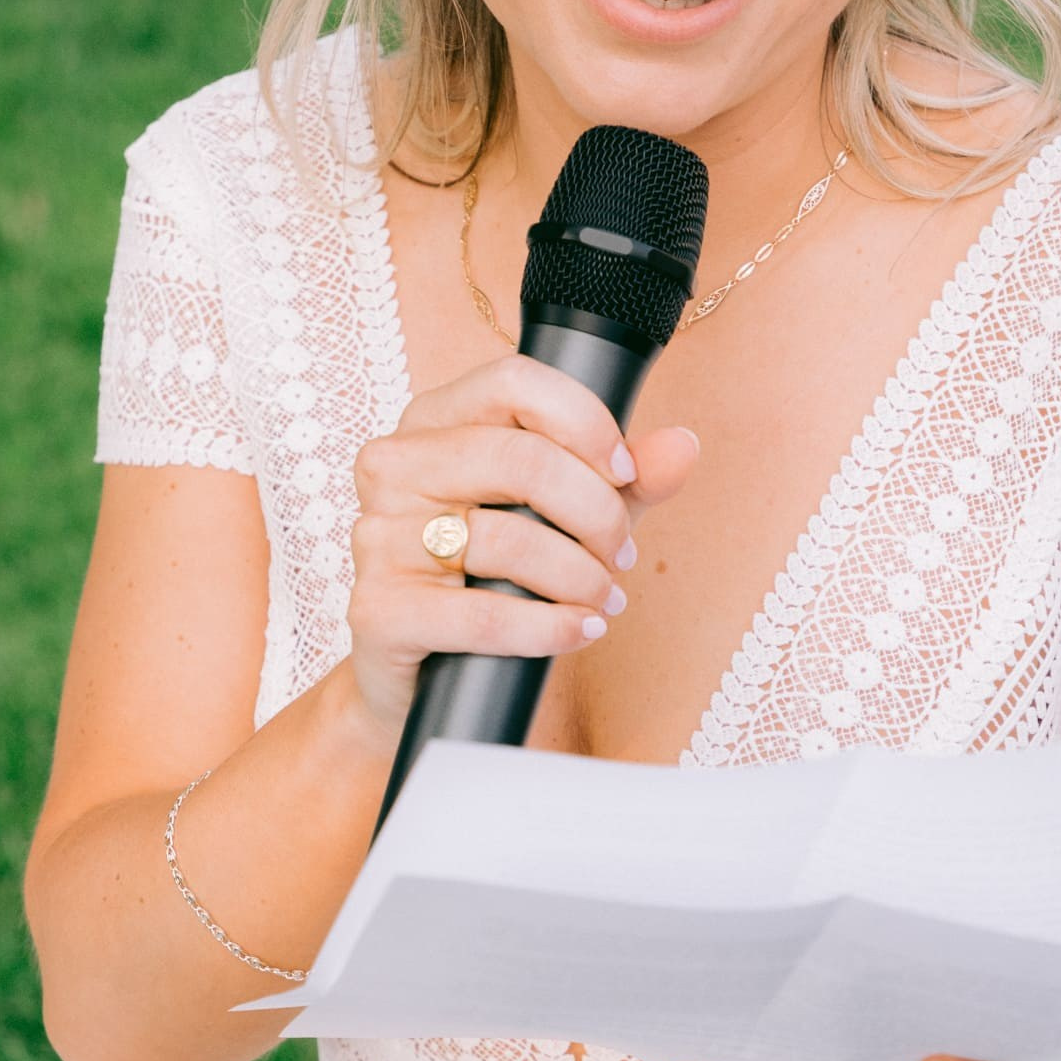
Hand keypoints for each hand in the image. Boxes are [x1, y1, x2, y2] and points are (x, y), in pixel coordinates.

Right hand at [345, 356, 700, 737]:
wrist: (422, 678)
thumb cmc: (491, 581)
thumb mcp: (567, 520)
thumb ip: (623, 482)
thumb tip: (683, 446)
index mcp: (432, 423)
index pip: (514, 383)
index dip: (585, 422)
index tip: (624, 471)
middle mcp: (393, 467)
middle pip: (522, 459)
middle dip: (597, 512)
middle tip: (621, 555)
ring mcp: (377, 537)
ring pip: (507, 539)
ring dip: (581, 577)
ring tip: (605, 599)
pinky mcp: (377, 611)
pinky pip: (482, 614)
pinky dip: (549, 627)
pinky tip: (581, 631)